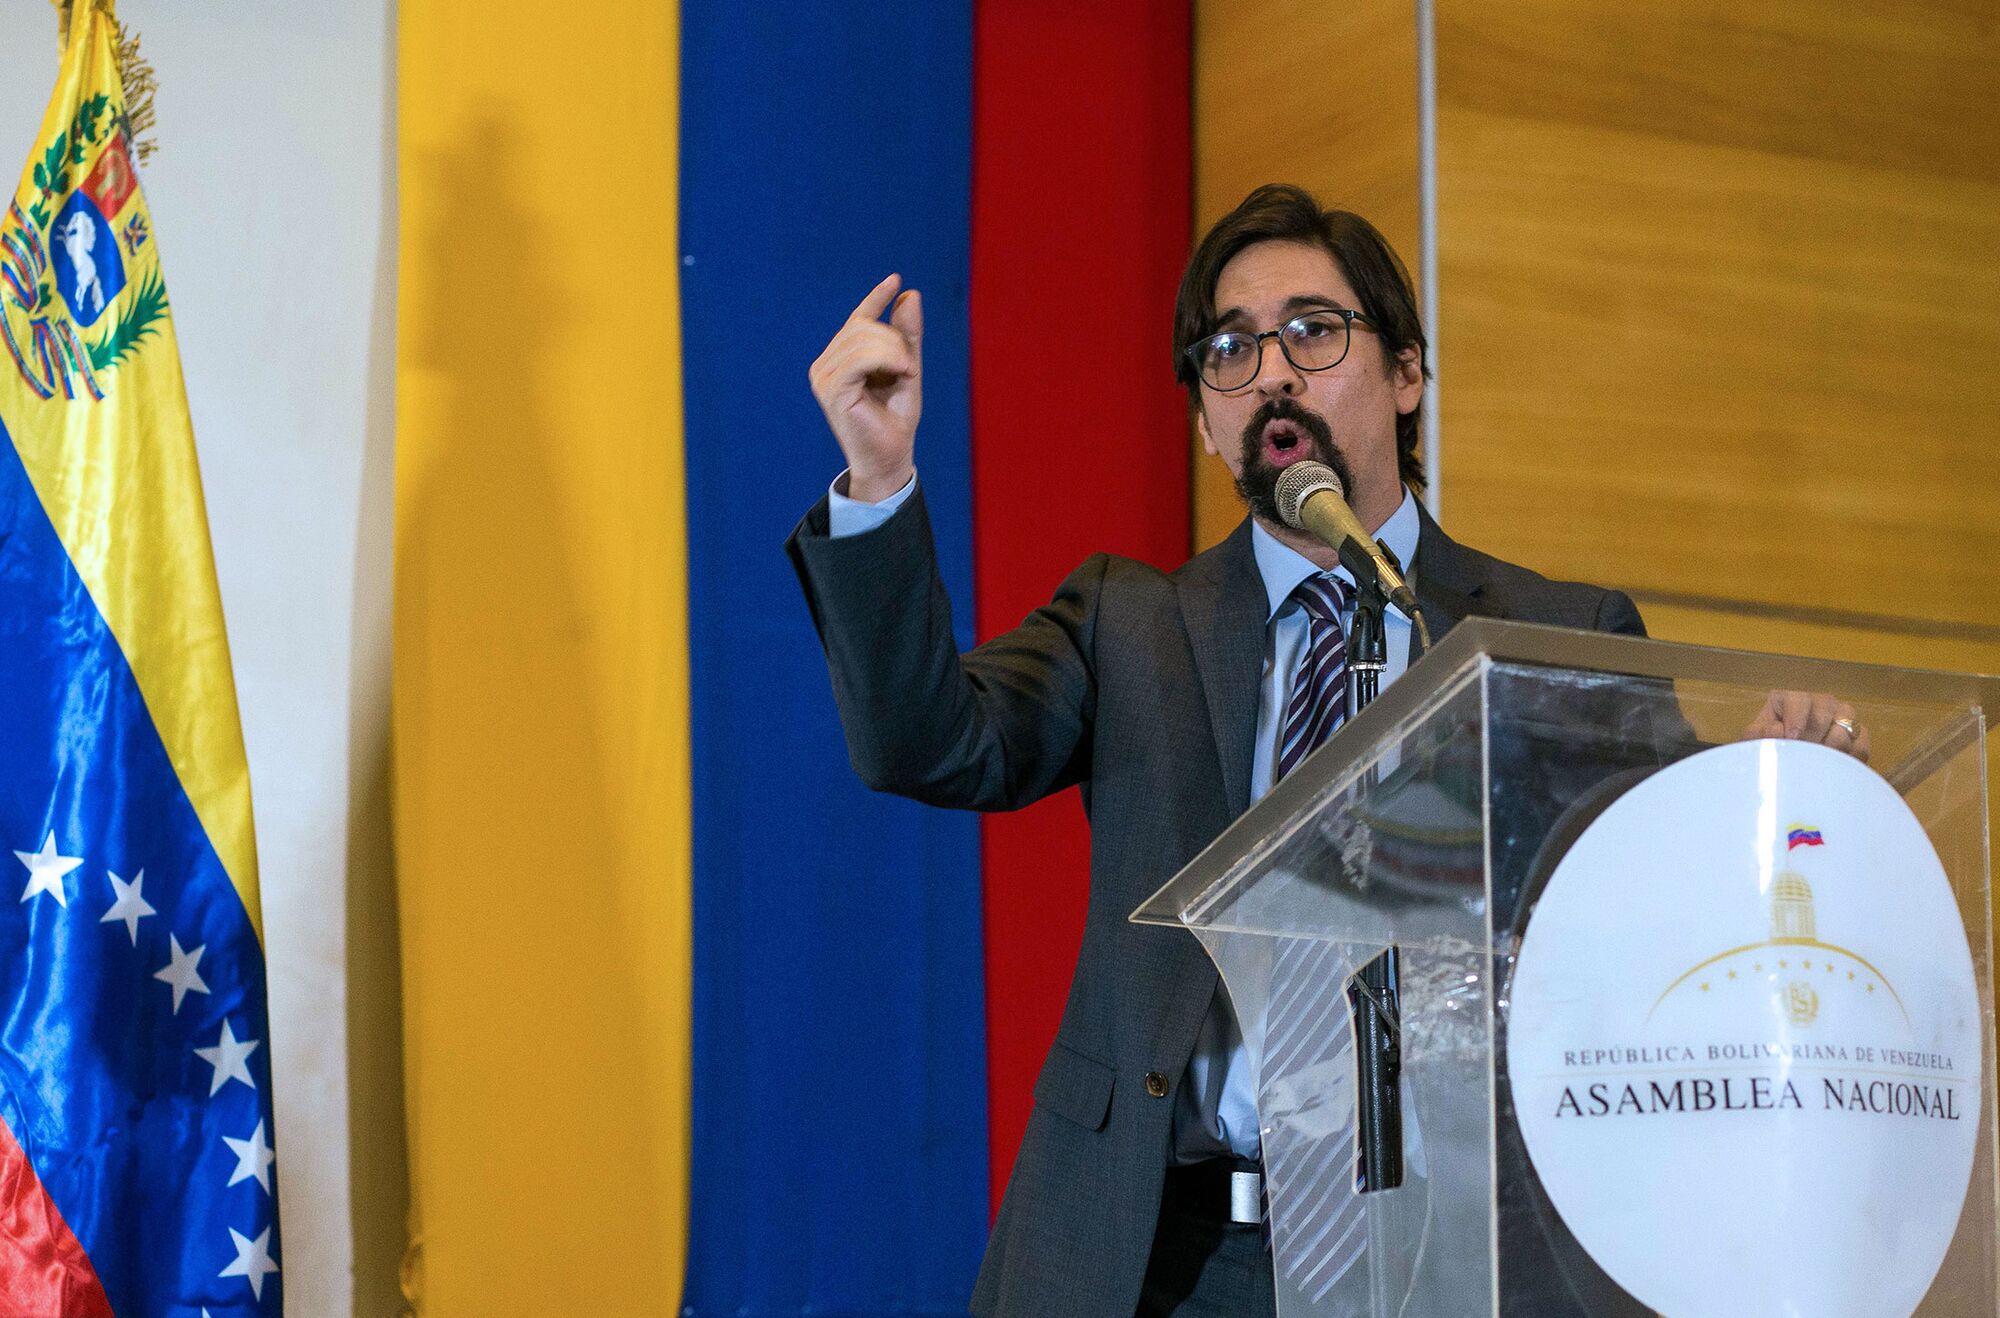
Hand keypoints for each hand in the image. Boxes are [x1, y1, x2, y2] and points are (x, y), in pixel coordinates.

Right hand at [808, 273, 921, 502]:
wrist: (890, 457)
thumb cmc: (895, 418)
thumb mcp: (907, 369)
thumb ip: (906, 335)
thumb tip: (909, 294)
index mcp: (841, 359)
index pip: (858, 320)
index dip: (876, 298)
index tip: (895, 280)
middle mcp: (826, 364)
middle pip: (862, 326)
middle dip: (894, 338)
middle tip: (909, 366)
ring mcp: (823, 375)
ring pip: (862, 338)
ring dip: (894, 350)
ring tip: (906, 372)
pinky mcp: (830, 388)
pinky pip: (859, 357)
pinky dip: (886, 358)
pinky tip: (902, 369)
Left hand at [1741, 690, 1869, 762]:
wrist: (1783, 769)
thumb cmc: (1768, 748)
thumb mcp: (1755, 741)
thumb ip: (1756, 735)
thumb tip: (1775, 730)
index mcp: (1789, 700)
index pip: (1798, 699)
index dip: (1796, 718)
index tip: (1792, 738)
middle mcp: (1819, 703)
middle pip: (1825, 709)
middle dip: (1814, 734)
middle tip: (1806, 754)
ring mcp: (1841, 717)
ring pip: (1847, 724)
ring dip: (1832, 746)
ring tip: (1818, 763)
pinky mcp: (1857, 735)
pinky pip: (1862, 744)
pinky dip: (1850, 757)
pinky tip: (1834, 769)